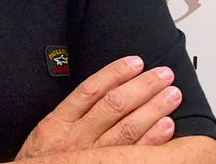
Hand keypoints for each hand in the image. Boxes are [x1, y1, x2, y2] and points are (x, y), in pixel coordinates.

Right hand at [16, 56, 181, 158]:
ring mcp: (93, 156)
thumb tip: (103, 88)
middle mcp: (77, 137)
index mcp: (60, 121)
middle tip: (165, 74)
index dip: (115, 73)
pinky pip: (133, 152)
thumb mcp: (46, 130)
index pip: (91, 89)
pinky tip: (167, 126)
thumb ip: (70, 113)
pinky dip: (152, 139)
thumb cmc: (43, 159)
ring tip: (172, 95)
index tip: (136, 61)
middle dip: (142, 87)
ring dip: (153, 109)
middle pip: (115, 106)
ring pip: (127, 128)